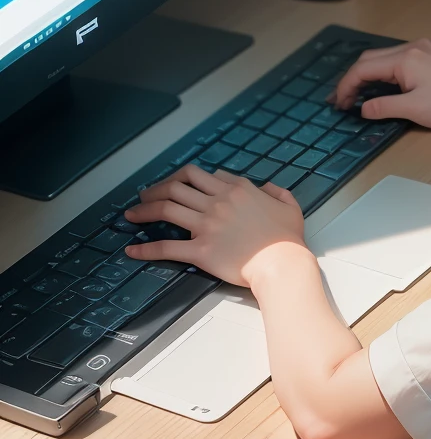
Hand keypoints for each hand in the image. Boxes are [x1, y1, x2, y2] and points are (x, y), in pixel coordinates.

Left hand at [123, 165, 306, 287]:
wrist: (282, 263)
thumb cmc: (287, 240)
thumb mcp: (289, 206)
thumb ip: (277, 192)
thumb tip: (268, 188)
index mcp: (236, 190)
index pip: (200, 175)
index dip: (182, 178)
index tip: (176, 185)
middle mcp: (217, 202)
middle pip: (177, 186)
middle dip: (156, 189)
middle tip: (145, 195)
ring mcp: (207, 225)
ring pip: (166, 208)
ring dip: (144, 210)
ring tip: (132, 215)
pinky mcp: (200, 250)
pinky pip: (167, 247)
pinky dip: (146, 249)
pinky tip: (133, 251)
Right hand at [331, 38, 430, 130]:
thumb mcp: (415, 110)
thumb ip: (384, 107)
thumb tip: (363, 108)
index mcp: (404, 59)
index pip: (362, 69)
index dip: (346, 87)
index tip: (339, 104)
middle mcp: (412, 47)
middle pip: (371, 59)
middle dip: (353, 79)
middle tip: (343, 99)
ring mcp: (425, 48)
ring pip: (386, 57)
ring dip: (370, 74)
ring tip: (361, 94)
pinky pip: (401, 58)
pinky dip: (387, 71)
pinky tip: (387, 85)